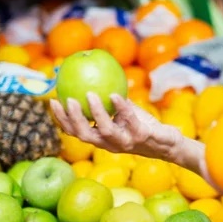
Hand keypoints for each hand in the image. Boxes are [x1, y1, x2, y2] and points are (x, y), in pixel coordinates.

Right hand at [51, 93, 182, 161]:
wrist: (168, 144)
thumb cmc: (142, 125)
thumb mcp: (123, 113)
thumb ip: (109, 101)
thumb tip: (93, 76)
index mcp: (102, 138)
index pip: (76, 132)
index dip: (62, 120)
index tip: (53, 101)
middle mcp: (111, 144)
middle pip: (85, 135)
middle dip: (73, 119)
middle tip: (67, 99)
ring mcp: (127, 142)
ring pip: (106, 131)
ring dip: (96, 112)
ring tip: (90, 94)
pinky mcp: (143, 137)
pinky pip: (131, 122)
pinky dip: (122, 108)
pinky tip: (116, 94)